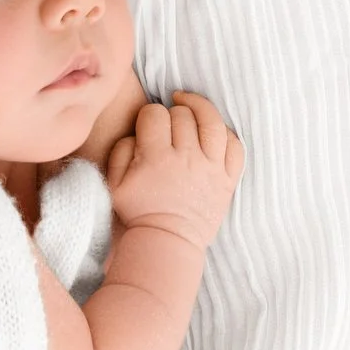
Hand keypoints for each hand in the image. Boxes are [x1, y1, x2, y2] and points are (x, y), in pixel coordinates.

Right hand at [104, 91, 244, 249]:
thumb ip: (120, 151)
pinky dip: (227, 134)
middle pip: (183, 115)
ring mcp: (210, 169)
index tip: (149, 125)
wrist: (167, 242)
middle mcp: (186, 159)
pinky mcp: (227, 180)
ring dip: (201, 108)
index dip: (149, 114)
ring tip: (191, 106)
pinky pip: (236, 147)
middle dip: (172, 113)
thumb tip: (137, 132)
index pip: (155, 114)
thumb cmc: (139, 212)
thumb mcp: (114, 183)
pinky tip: (214, 131)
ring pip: (213, 122)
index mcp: (156, 158)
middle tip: (168, 125)